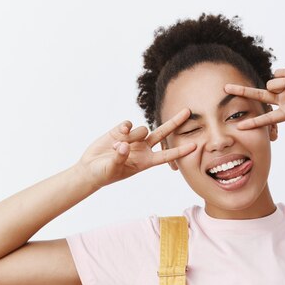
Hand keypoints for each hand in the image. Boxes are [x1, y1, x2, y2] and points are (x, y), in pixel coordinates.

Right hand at [76, 108, 195, 188]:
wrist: (90, 168)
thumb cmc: (104, 174)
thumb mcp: (112, 168)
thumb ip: (119, 156)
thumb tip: (124, 144)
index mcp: (146, 161)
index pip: (167, 155)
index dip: (180, 151)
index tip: (195, 146)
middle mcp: (143, 148)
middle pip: (163, 133)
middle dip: (175, 122)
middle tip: (188, 111)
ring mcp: (133, 139)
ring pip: (142, 129)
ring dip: (133, 136)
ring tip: (116, 148)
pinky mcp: (121, 131)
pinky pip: (129, 124)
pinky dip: (125, 127)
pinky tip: (119, 134)